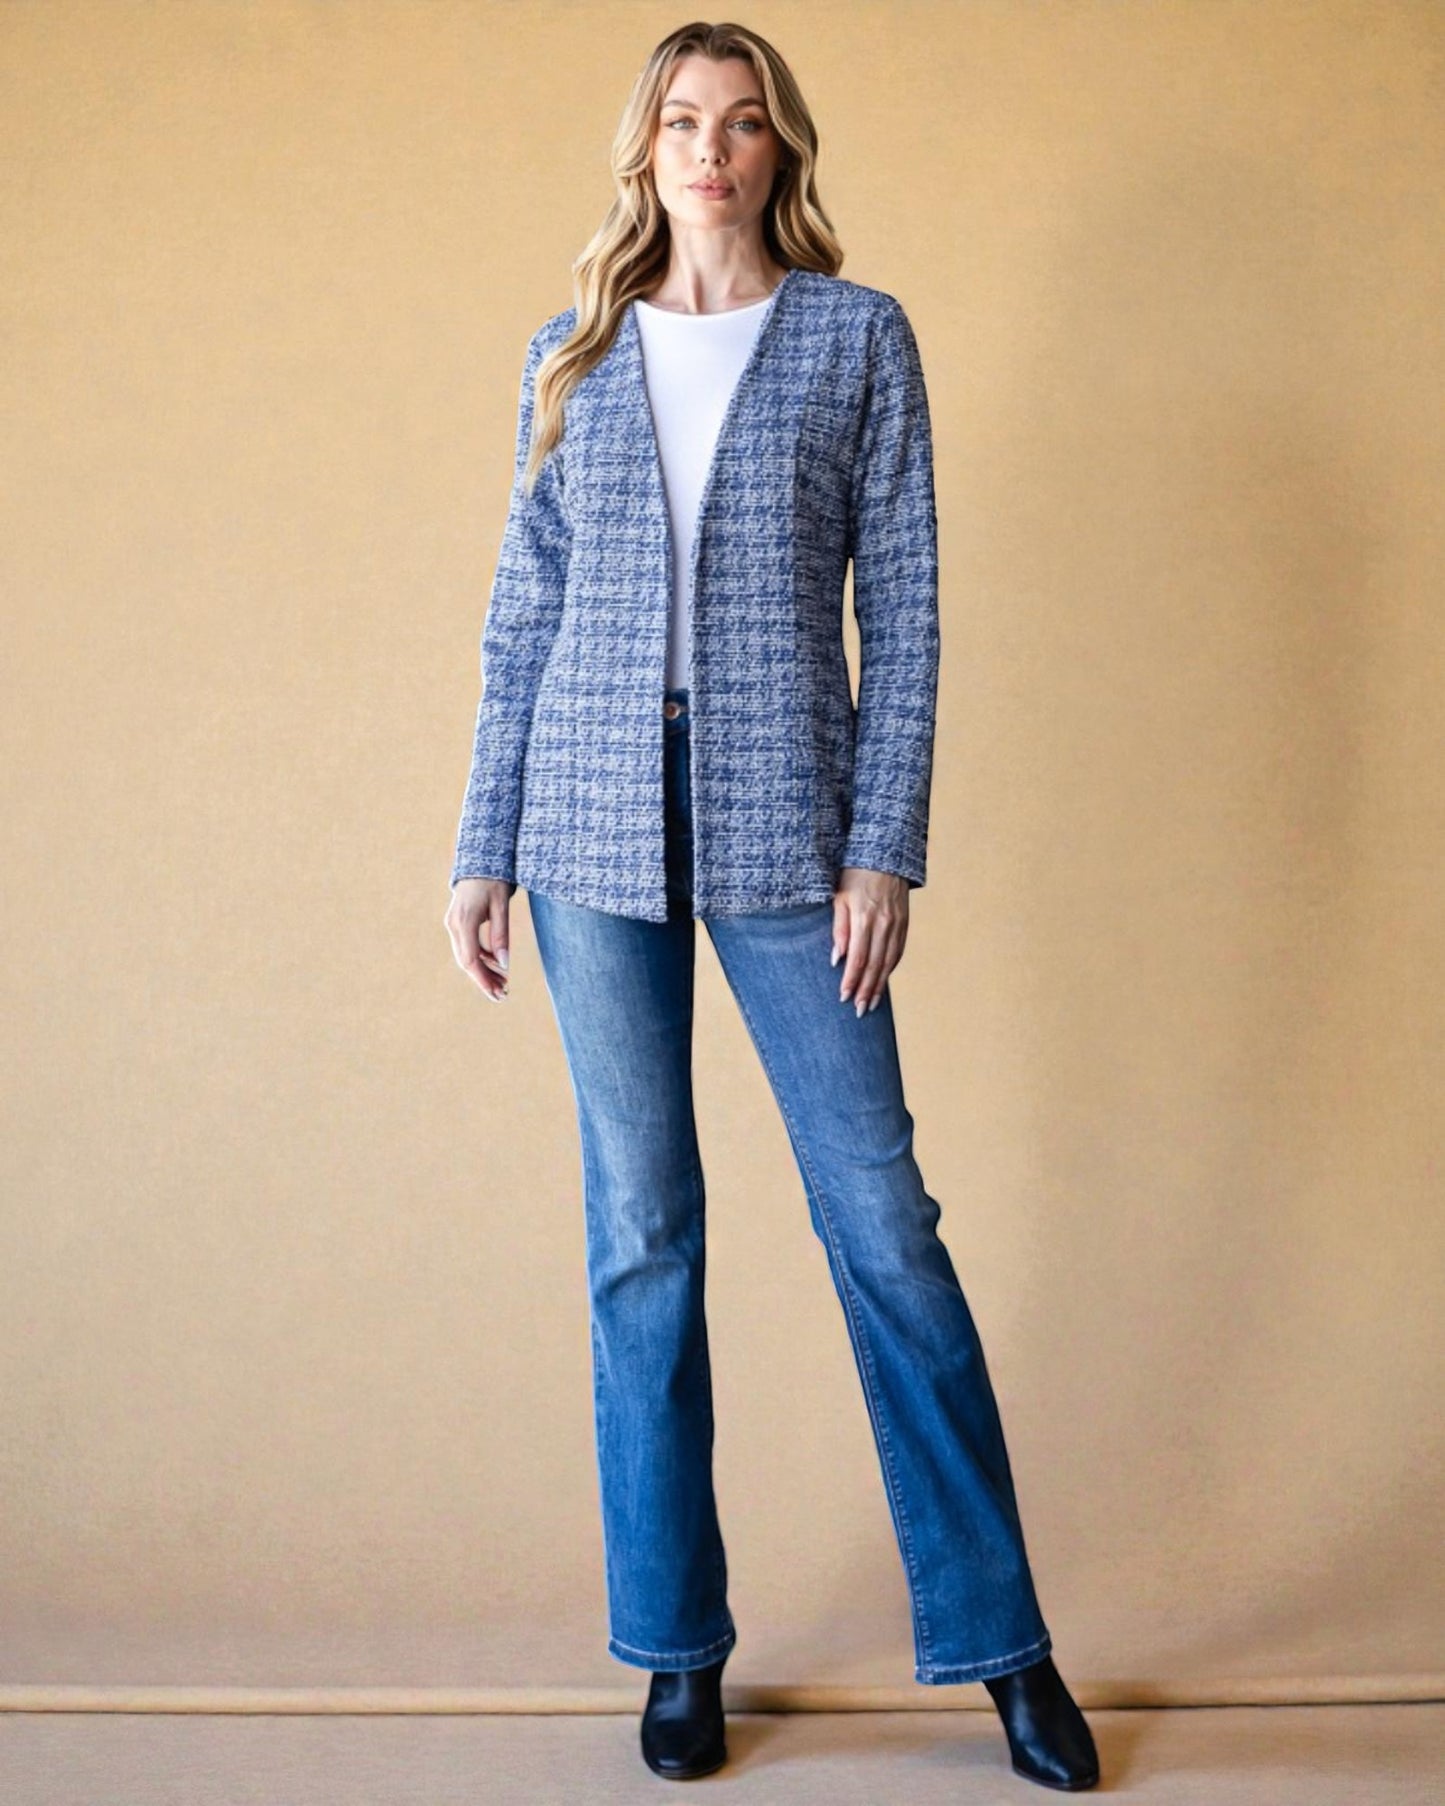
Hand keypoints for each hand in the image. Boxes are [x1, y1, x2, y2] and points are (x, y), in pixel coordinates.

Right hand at [444, 877, 515, 1000]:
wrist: (479, 862)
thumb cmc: (493, 880)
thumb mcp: (502, 906)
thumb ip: (501, 935)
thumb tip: (503, 964)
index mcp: (464, 921)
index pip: (471, 959)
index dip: (484, 979)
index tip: (498, 993)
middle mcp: (454, 925)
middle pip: (467, 962)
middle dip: (484, 980)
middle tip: (503, 995)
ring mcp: (453, 925)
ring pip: (466, 956)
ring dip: (483, 971)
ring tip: (503, 984)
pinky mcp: (457, 924)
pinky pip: (467, 947)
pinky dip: (481, 959)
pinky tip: (496, 966)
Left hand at [831, 867, 908, 1015]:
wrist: (886, 856)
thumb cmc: (855, 875)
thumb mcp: (840, 897)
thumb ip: (839, 928)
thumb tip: (837, 958)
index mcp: (864, 917)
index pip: (858, 958)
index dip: (851, 980)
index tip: (844, 997)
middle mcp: (884, 924)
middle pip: (875, 965)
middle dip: (866, 990)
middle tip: (859, 1011)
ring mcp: (897, 924)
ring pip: (888, 962)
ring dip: (879, 985)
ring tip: (871, 1004)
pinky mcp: (905, 923)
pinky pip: (898, 952)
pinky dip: (890, 969)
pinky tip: (883, 981)